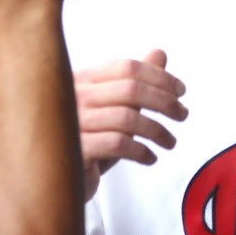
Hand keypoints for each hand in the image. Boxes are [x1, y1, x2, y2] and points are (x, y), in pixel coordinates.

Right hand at [74, 48, 187, 179]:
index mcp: (83, 80)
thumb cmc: (86, 141)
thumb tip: (159, 53)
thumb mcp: (112, 109)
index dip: (159, 77)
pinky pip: (117, 144)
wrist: (52, 180)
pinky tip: (150, 158)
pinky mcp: (74, 150)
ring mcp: (71, 122)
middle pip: (131, 89)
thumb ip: (134, 83)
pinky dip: (141, 151)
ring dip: (157, 131)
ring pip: (127, 118)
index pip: (126, 67)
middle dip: (165, 101)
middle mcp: (73, 96)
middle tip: (183, 115)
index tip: (181, 91)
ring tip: (170, 142)